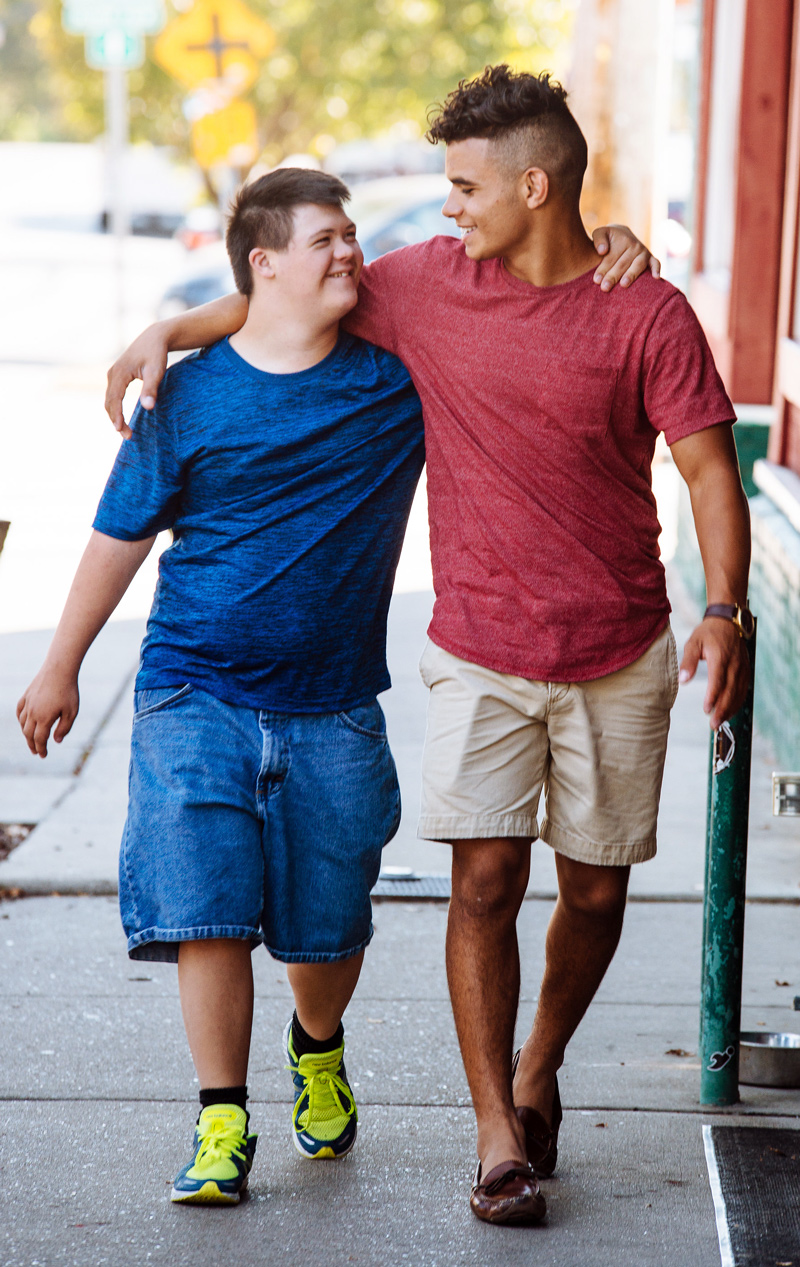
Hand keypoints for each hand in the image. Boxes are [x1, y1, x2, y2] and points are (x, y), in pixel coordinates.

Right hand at [17, 670, 79, 757]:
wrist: (59, 669)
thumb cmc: (68, 691)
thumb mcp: (71, 712)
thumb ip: (64, 728)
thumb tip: (56, 741)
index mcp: (44, 718)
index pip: (39, 739)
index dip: (41, 749)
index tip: (43, 756)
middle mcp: (32, 712)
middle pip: (28, 734)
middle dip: (32, 745)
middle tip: (36, 752)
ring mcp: (28, 703)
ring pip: (22, 723)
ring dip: (26, 734)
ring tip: (31, 740)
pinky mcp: (27, 695)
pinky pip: (19, 711)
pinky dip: (20, 720)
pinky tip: (24, 723)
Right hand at [105, 324, 168, 439]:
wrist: (154, 337)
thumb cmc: (156, 353)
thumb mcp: (156, 371)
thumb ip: (151, 389)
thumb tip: (148, 408)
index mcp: (120, 372)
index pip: (115, 399)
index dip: (117, 416)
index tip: (122, 431)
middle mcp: (112, 373)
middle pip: (109, 401)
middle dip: (116, 420)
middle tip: (128, 436)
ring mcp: (113, 373)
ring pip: (109, 399)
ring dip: (114, 416)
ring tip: (126, 431)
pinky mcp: (117, 375)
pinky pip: (112, 395)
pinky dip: (115, 408)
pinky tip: (123, 418)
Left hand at [592, 225, 660, 291]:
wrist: (622, 235)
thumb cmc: (608, 238)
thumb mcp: (600, 233)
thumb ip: (599, 239)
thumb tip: (602, 251)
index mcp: (623, 240)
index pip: (611, 257)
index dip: (603, 269)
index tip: (596, 280)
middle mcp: (635, 246)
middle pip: (623, 263)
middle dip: (613, 276)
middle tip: (604, 287)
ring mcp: (644, 252)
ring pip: (638, 265)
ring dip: (631, 275)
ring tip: (623, 285)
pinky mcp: (650, 258)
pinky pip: (655, 263)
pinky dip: (656, 269)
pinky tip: (655, 278)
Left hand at [679, 619, 750, 729]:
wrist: (728, 621)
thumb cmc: (707, 633)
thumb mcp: (693, 643)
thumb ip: (688, 662)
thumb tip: (683, 681)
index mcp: (720, 658)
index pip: (718, 682)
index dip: (713, 697)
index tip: (706, 710)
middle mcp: (734, 664)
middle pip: (730, 691)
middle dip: (722, 710)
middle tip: (713, 725)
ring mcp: (742, 668)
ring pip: (738, 693)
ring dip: (730, 709)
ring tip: (720, 721)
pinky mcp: (746, 670)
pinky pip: (743, 689)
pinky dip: (738, 702)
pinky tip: (730, 711)